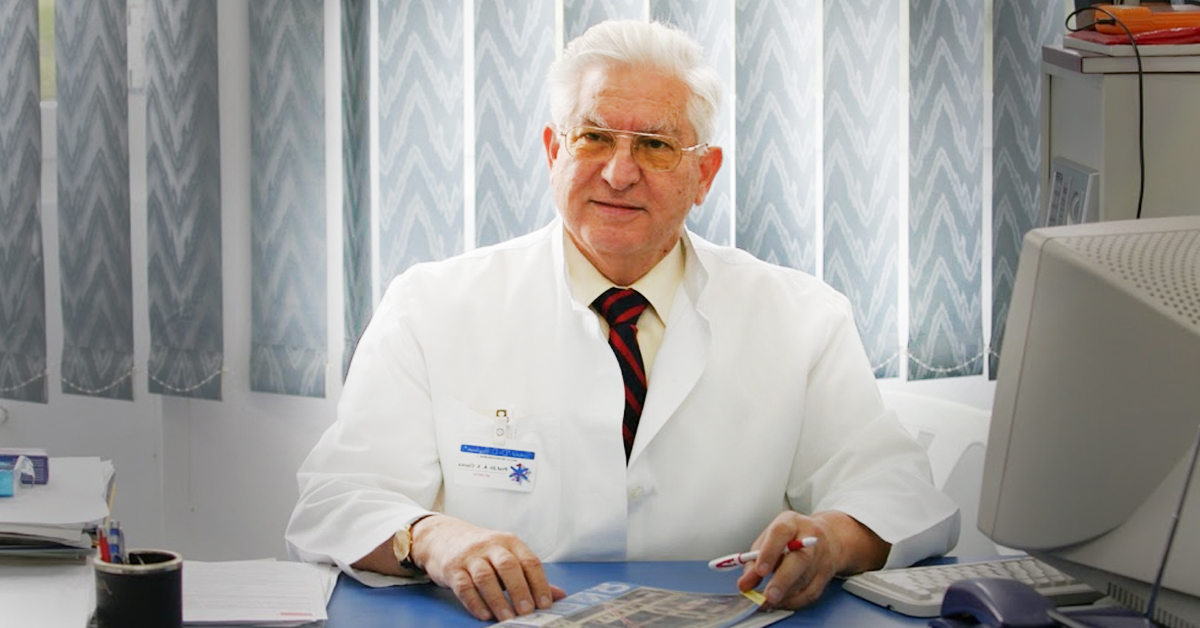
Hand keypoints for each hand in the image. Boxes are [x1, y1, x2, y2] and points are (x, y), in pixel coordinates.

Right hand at [411, 515, 566, 620]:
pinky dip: (475, 602)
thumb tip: (560, 595)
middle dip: (519, 590)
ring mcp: (470, 556)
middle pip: (508, 566)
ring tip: (507, 618)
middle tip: (527, 612)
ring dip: (498, 600)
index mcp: (510, 542)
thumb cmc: (482, 551)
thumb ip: (531, 576)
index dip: (539, 583)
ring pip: (485, 577)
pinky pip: (464, 586)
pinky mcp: (452, 568)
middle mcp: (491, 546)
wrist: (444, 537)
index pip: (529, 561)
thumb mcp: (507, 556)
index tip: (545, 604)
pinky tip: (484, 614)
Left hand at [735, 511, 888, 609]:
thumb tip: (744, 580)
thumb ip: (755, 556)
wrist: (829, 536)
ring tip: (767, 602)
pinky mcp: (826, 576)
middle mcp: (810, 539)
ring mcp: (822, 559)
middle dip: (781, 581)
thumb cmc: (792, 534)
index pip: (780, 533)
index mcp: (792, 522)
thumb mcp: (772, 535)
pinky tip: (782, 603)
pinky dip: (795, 601)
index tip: (756, 570)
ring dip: (784, 595)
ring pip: (805, 581)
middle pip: (798, 561)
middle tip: (766, 596)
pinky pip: (811, 593)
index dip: (768, 552)